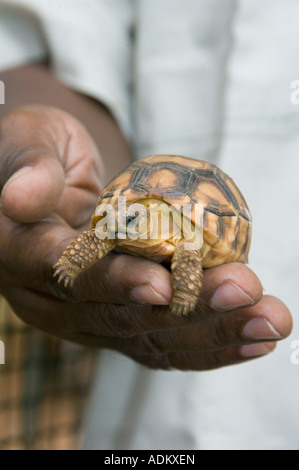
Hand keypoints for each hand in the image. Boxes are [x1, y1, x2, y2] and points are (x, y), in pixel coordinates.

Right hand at [0, 105, 291, 370]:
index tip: (163, 285)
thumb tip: (19, 199)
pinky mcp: (122, 317)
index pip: (69, 278)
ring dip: (214, 332)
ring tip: (271, 321)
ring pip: (151, 338)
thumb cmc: (34, 151)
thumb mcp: (24, 144)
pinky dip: (212, 341)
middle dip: (187, 310)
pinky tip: (256, 335)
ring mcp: (91, 315)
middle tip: (246, 291)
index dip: (115, 282)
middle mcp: (54, 300)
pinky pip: (165, 339)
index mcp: (22, 259)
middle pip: (121, 317)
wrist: (47, 177)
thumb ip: (28, 170)